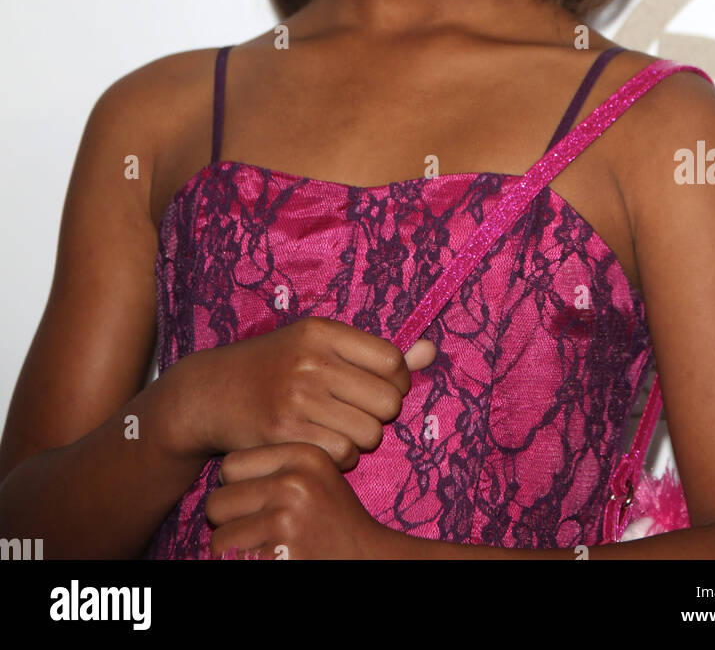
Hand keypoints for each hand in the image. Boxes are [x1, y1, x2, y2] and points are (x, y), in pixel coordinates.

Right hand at [165, 317, 435, 470]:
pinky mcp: (284, 433)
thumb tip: (431, 352)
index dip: (396, 381)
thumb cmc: (274, 366)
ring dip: (362, 438)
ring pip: (370, 433)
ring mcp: (296, 398)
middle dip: (380, 413)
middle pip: (388, 401)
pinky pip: (343, 455)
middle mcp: (310, 361)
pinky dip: (341, 455)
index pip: (392, 360)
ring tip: (339, 427)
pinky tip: (322, 442)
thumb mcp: (318, 344)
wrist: (211, 391)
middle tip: (358, 411)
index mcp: (322, 331)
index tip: (379, 387)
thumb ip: (375, 352)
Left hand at [205, 441, 396, 559]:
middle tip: (254, 530)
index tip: (252, 501)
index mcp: (303, 455)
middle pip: (218, 502)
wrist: (366, 557)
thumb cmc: (334, 518)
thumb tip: (222, 474)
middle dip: (229, 521)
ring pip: (220, 538)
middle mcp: (294, 484)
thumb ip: (276, 466)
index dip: (234, 486)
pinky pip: (233, 560)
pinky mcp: (280, 555)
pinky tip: (269, 557)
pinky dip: (244, 562)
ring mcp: (287, 522)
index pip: (230, 465)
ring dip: (234, 549)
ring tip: (261, 546)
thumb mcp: (316, 475)